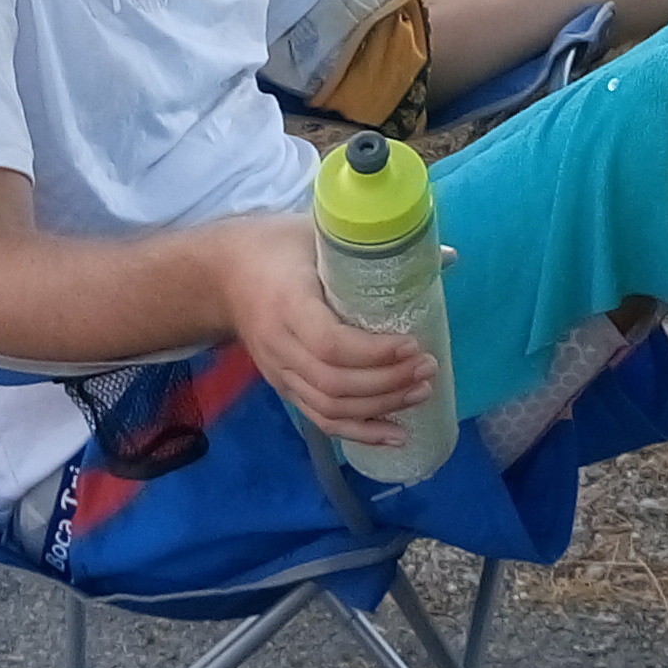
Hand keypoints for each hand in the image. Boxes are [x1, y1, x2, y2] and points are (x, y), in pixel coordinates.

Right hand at [212, 213, 440, 449]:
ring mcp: (279, 372)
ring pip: (330, 407)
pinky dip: (360, 432)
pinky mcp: (283, 386)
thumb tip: (447, 256)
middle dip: (388, 382)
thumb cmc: (275, 247)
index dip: (374, 353)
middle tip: (428, 367)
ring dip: (380, 407)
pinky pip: (320, 419)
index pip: (330, 343)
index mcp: (287, 303)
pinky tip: (395, 435)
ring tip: (421, 393)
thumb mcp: (319, 232)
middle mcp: (279, 345)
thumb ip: (376, 244)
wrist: (220, 276)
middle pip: (335, 383)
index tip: (413, 344)